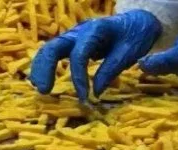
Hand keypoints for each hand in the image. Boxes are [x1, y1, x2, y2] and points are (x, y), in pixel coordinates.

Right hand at [29, 11, 162, 101]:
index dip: (78, 77)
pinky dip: (44, 67)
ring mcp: (73, 37)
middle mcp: (80, 31)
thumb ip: (111, 69)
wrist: (136, 22)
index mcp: (96, 30)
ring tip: (41, 89)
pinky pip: (52, 53)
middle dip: (46, 68)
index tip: (84, 98)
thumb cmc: (135, 36)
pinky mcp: (70, 44)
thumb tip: (96, 92)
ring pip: (49, 49)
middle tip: (45, 91)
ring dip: (40, 69)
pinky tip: (41, 82)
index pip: (79, 54)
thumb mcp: (129, 52)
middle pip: (54, 46)